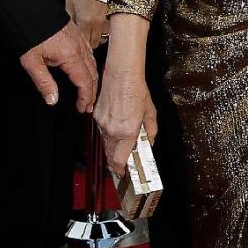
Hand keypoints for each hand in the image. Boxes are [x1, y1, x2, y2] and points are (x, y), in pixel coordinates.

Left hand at [20, 20, 96, 111]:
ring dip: (92, 80)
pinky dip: (91, 66)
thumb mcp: (32, 62)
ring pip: (93, 64)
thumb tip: (52, 100)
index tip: (83, 108)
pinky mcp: (77, 34)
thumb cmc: (29, 33)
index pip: (84, 82)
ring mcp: (80, 40)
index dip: (86, 97)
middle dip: (92, 92)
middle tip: (87, 105)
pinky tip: (86, 69)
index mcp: (71, 56)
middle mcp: (80, 48)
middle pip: (92, 74)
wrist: (29, 10)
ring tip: (88, 92)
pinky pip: (89, 53)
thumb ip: (44, 83)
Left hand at [65, 0, 108, 48]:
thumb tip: (71, 31)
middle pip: (95, 43)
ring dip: (97, 39)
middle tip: (83, 42)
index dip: (81, 46)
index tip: (78, 46)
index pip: (84, 42)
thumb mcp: (69, 8)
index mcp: (85, 23)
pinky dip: (104, 31)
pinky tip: (99, 30)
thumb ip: (70, 22)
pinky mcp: (109, 16)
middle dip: (89, 44)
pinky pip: (108, 29)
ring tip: (92, 37)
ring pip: (103, 38)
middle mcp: (96, 24)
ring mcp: (105, 20)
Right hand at [93, 59, 157, 177]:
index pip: (119, 159)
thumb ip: (150, 131)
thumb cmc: (136, 90)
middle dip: (115, 162)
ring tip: (121, 147)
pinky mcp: (97, 116)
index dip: (120, 169)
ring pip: (106, 142)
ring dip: (113, 147)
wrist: (122, 74)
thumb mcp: (150, 113)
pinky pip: (103, 130)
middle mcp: (113, 129)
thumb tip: (150, 141)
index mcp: (127, 130)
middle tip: (121, 166)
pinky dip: (109, 133)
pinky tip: (116, 129)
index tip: (122, 173)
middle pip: (110, 154)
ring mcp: (102, 123)